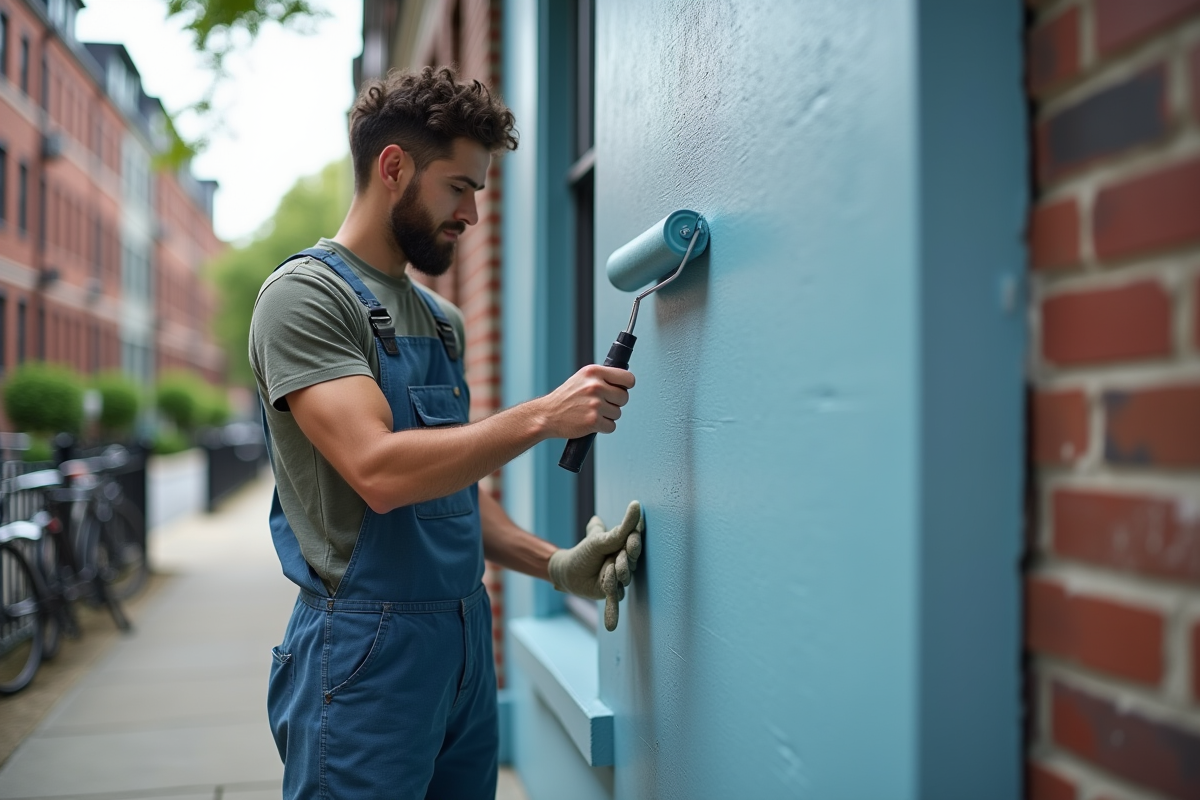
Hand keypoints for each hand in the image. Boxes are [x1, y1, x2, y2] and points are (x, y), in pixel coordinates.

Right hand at [538, 365, 634, 439]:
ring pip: (618, 413)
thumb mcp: (582, 378)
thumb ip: (602, 378)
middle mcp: (595, 386)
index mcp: (594, 372)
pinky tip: (591, 422)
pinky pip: (611, 426)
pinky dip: (603, 427)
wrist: (547, 415)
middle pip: (624, 397)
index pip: (627, 378)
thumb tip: (626, 381)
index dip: (626, 385)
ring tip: (591, 412)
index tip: (621, 389)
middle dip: (615, 403)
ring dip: (608, 416)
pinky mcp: (593, 421)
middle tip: (601, 404)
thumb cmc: (565, 397)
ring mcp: (595, 404)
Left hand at [547, 500, 643, 630]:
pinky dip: (613, 613)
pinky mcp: (611, 593)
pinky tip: (611, 626)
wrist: (567, 570)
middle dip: (620, 563)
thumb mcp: (600, 540)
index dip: (632, 546)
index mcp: (624, 546)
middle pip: (629, 563)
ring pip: (622, 580)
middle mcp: (625, 563)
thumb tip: (636, 504)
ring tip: (603, 575)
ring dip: (611, 578)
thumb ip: (623, 528)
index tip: (630, 544)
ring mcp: (620, 579)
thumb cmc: (584, 552)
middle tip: (612, 562)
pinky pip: (614, 602)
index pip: (634, 544)